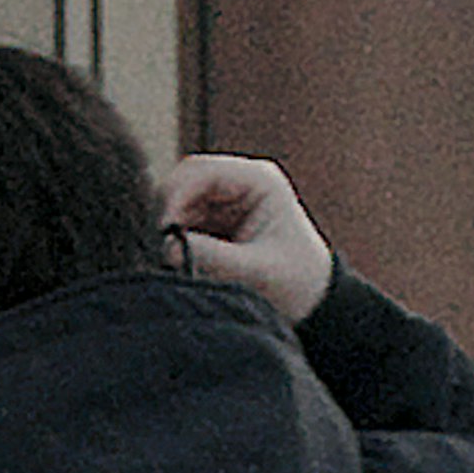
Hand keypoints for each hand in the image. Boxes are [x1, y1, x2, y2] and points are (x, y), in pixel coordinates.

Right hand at [161, 150, 333, 328]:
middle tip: (160, 247)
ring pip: (176, 206)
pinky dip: (174, 242)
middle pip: (182, 184)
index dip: (175, 195)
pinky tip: (178, 261)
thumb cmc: (298, 281)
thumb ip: (212, 256)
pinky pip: (180, 225)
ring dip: (170, 230)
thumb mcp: (256, 270)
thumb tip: (167, 247)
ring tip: (172, 259)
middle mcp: (239, 185)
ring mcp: (224, 203)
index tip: (162, 229)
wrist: (312, 301)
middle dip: (168, 214)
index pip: (201, 171)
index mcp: (258, 181)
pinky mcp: (214, 225)